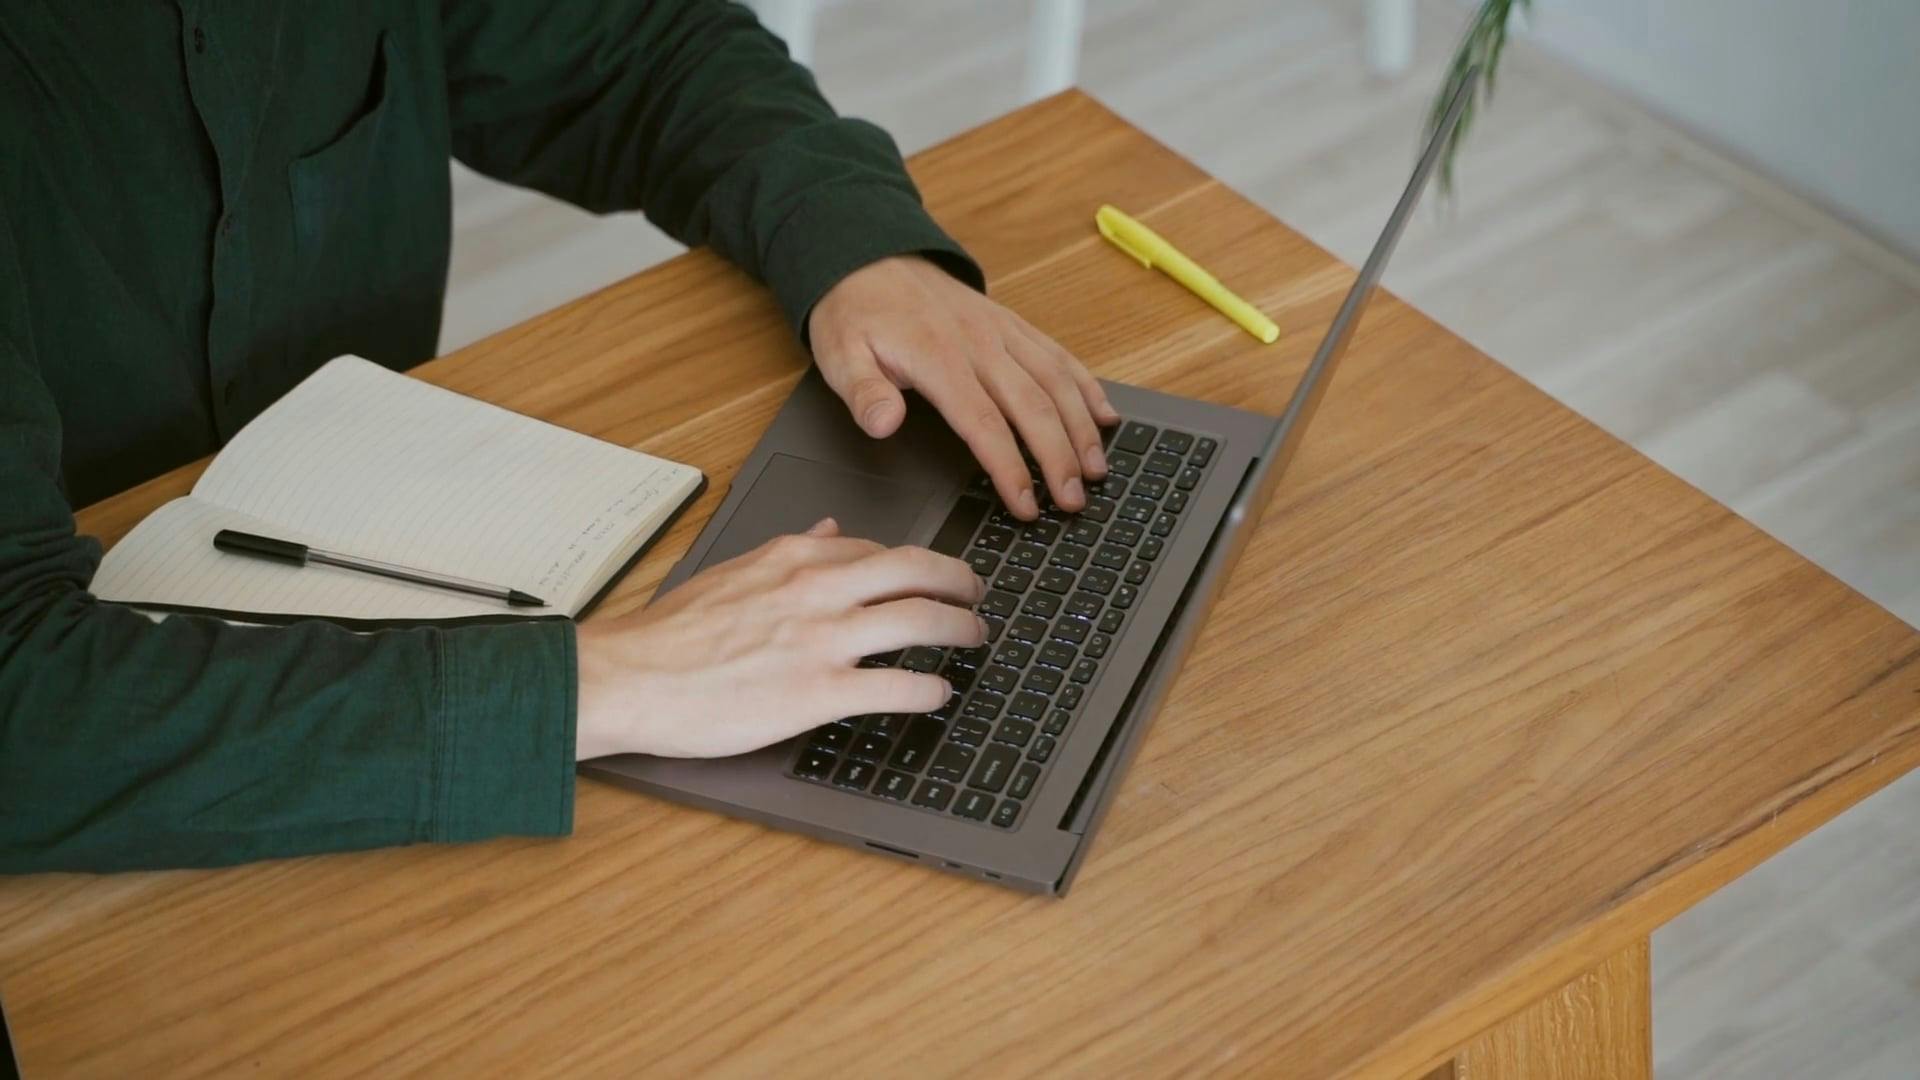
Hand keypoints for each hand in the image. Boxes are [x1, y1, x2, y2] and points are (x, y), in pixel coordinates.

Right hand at [573, 519, 985, 759]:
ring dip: (960, 629)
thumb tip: (829, 529)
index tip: (930, 574)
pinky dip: (931, 688)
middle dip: (960, 581)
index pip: (874, 548)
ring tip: (975, 636)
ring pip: (921, 621)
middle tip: (977, 593)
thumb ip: (789, 550)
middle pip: (917, 571)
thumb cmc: (670, 634)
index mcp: (792, 557)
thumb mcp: (734, 570)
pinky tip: (940, 692)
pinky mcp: (819, 693)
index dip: (914, 563)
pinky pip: (899, 686)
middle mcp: (816, 589)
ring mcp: (821, 640)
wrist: (630, 677)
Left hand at [808, 255, 1121, 518]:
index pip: (984, 423)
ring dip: (1082, 427)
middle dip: (1059, 458)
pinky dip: (1086, 386)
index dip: (1010, 468)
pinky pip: (1058, 355)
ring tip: (1097, 469)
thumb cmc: (856, 314)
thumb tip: (883, 425)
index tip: (1026, 505)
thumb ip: (862, 393)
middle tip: (1074, 501)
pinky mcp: (1011, 324)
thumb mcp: (839, 356)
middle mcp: (979, 343)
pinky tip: (1105, 415)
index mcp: (938, 358)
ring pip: (1056, 380)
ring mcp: (1001, 331)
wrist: (869, 257)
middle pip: (1033, 406)